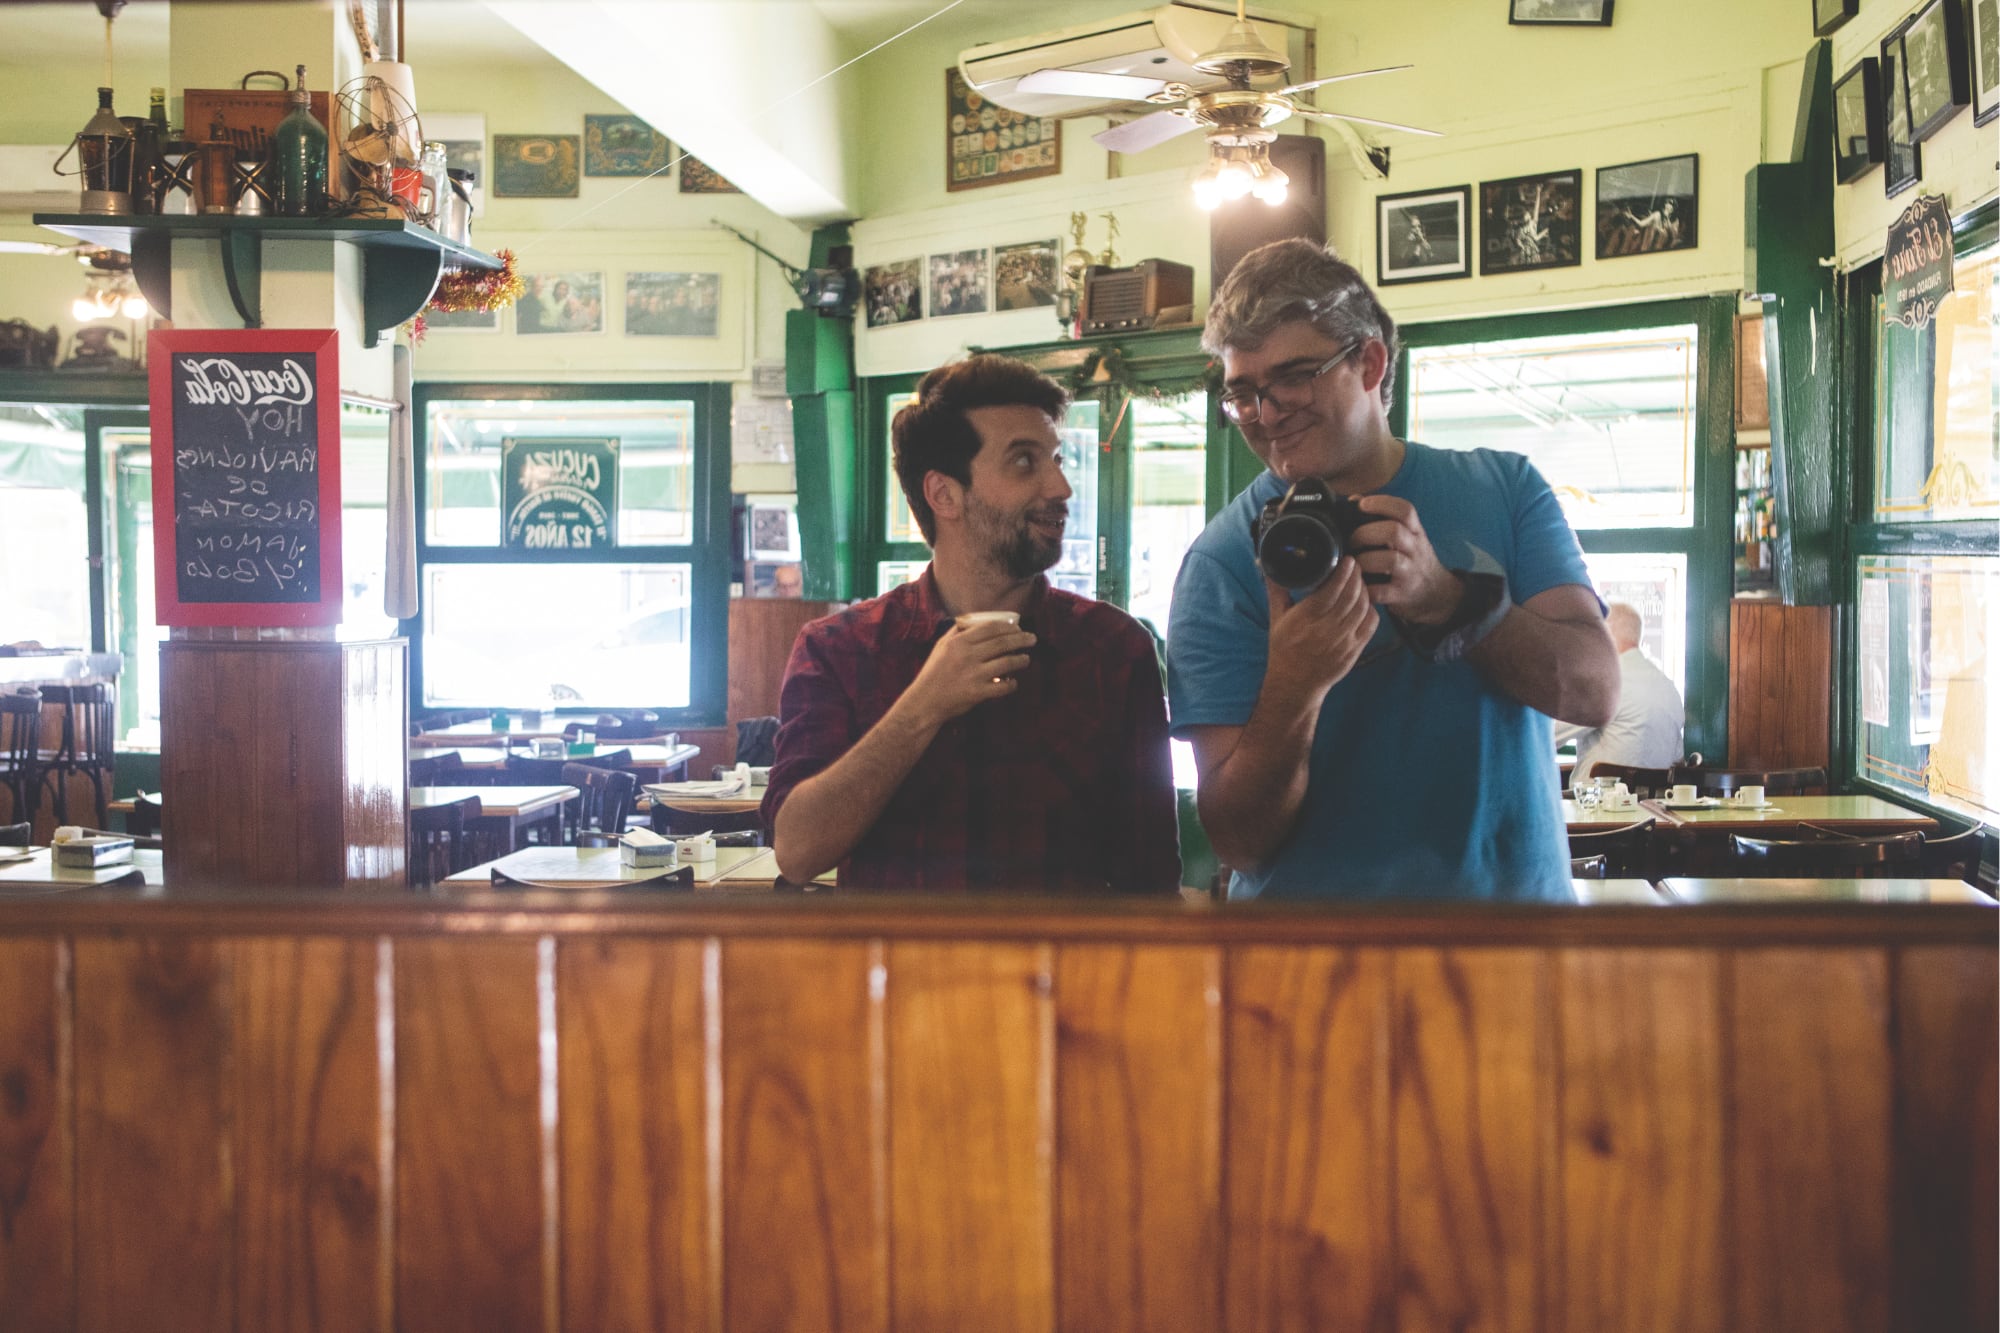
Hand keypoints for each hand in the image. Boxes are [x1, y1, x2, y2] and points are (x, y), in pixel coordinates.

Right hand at [903, 621, 1035, 725]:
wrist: (924, 701)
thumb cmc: (933, 672)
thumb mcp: (940, 646)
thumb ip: (956, 632)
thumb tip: (972, 619)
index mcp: (959, 642)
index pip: (990, 628)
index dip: (1009, 626)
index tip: (1019, 627)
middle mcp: (968, 656)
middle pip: (1002, 643)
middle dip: (1021, 639)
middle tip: (1032, 639)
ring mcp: (974, 675)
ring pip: (1006, 663)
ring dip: (1021, 660)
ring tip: (1026, 659)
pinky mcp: (978, 693)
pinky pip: (1002, 687)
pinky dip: (1011, 684)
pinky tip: (1014, 682)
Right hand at [1263, 557, 1377, 703]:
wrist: (1295, 684)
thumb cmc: (1284, 649)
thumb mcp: (1276, 619)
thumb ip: (1277, 590)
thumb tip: (1267, 563)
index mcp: (1306, 620)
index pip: (1331, 591)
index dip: (1342, 573)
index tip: (1347, 559)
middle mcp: (1326, 630)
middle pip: (1350, 596)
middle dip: (1356, 576)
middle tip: (1355, 565)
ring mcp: (1344, 641)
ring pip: (1362, 608)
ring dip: (1364, 590)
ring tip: (1359, 580)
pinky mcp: (1355, 650)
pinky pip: (1371, 624)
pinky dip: (1371, 609)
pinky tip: (1365, 601)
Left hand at [1349, 494, 1461, 624]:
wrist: (1436, 593)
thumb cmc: (1411, 558)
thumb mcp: (1406, 535)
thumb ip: (1382, 517)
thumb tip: (1354, 499)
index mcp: (1415, 531)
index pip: (1405, 510)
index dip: (1382, 503)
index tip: (1362, 504)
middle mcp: (1415, 549)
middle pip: (1394, 532)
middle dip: (1365, 534)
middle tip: (1351, 541)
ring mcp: (1410, 572)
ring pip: (1389, 560)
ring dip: (1363, 560)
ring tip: (1353, 563)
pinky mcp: (1401, 595)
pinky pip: (1380, 591)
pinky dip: (1364, 587)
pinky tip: (1356, 583)